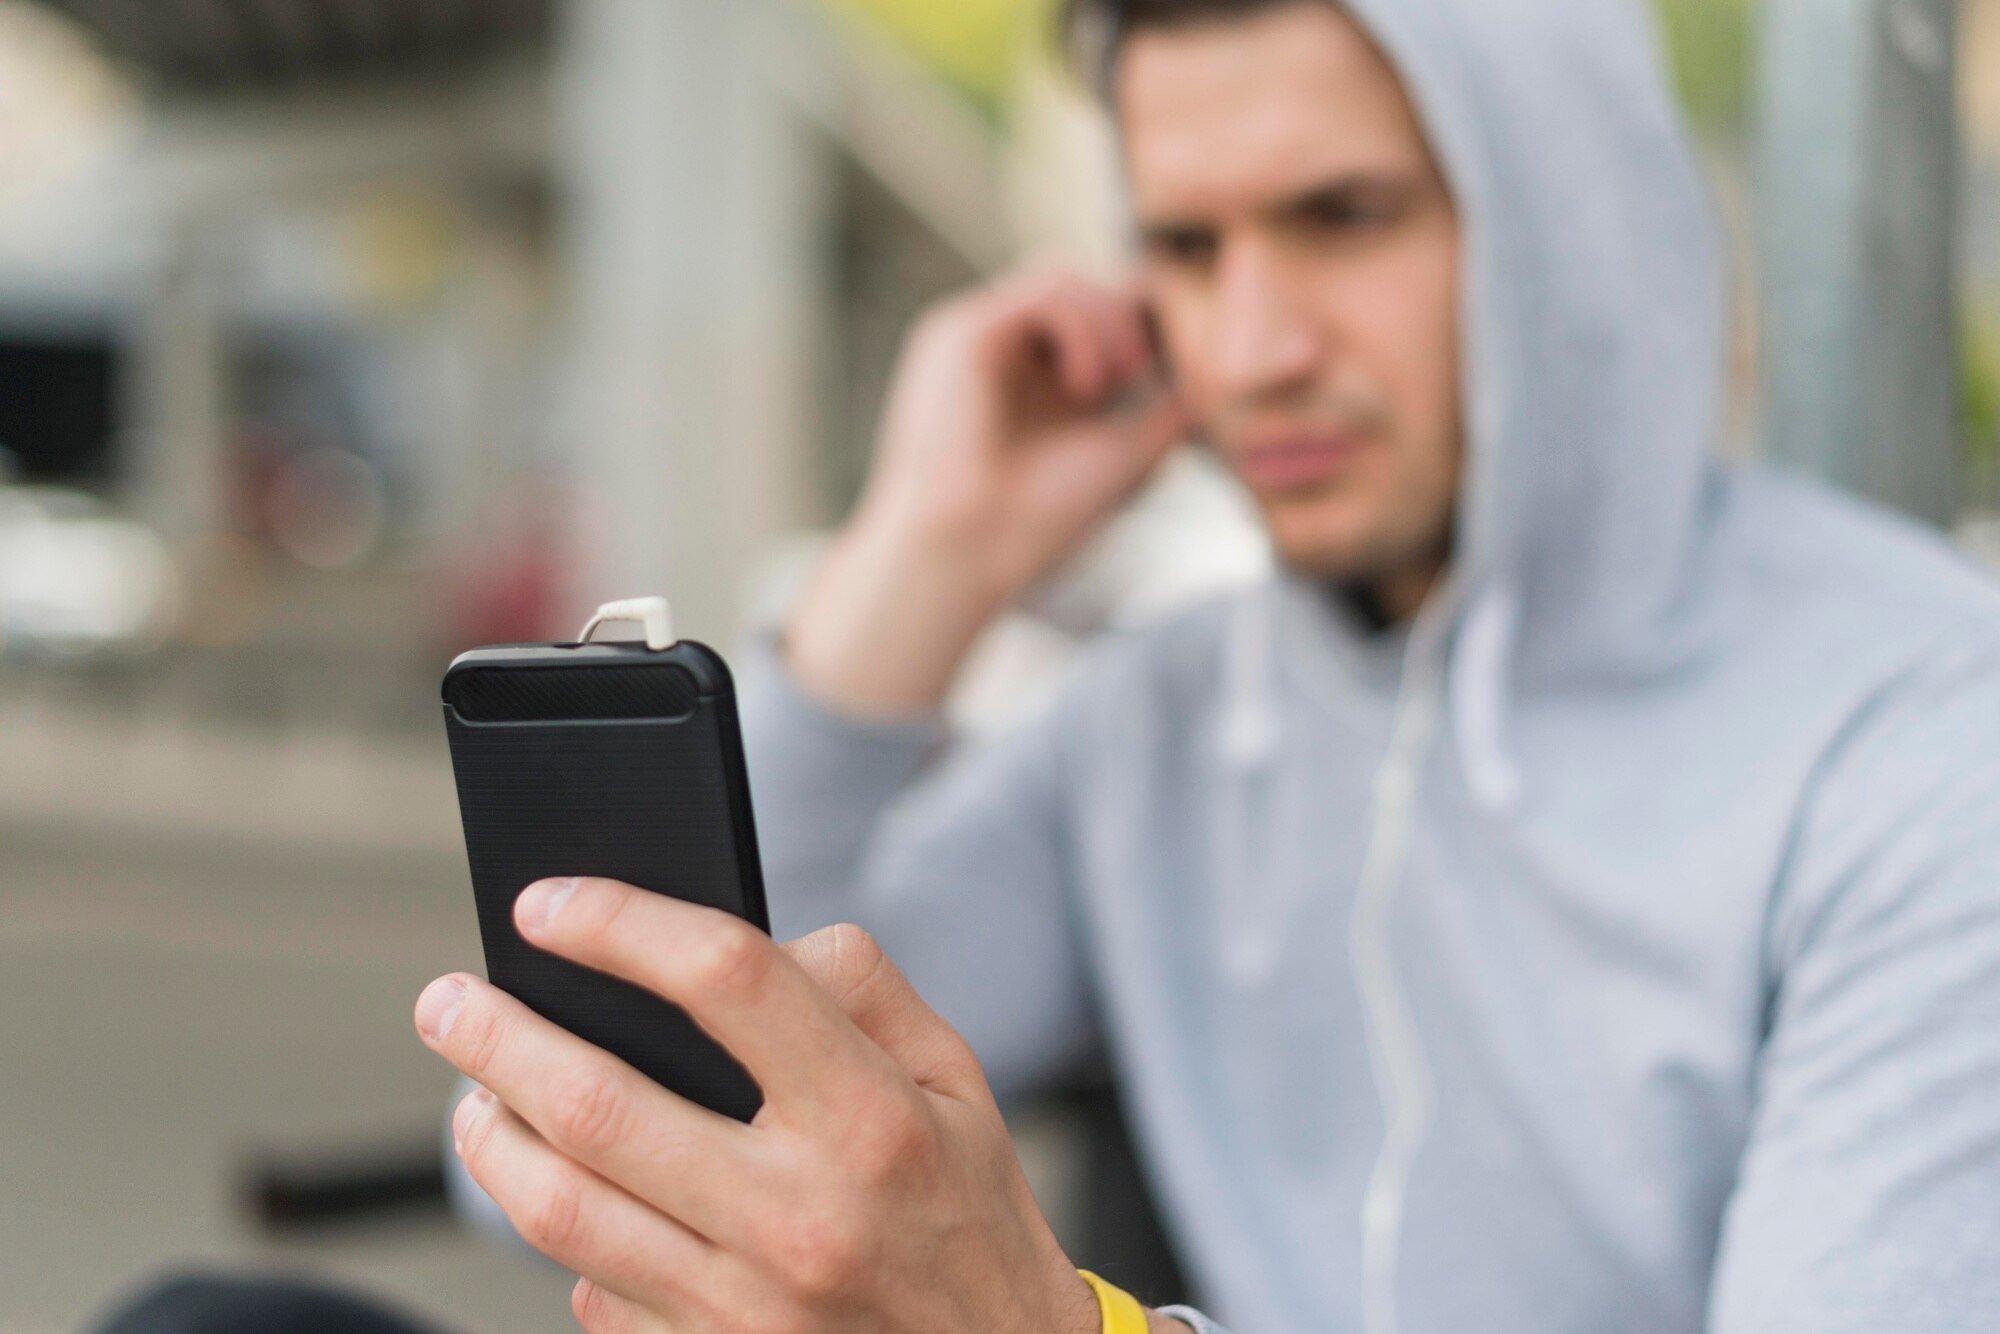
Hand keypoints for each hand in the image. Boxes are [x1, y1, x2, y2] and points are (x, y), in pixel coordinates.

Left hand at [415, 877, 1124, 1332]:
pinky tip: (570, 1199)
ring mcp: (744, 1306)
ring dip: (491, 1139)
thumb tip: (758, 942)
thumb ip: (864, 990)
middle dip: (498, 1037)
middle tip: (449, 999)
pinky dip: (567, 1239)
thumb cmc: (973, 1217)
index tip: (552, 905)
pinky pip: (592, 1293)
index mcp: (871, 1119)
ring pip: (562, 1211)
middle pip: (601, 1104)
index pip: (726, 980)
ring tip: (473, 1096)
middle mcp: (800, 1214)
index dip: (621, 925)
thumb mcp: (959, 1082)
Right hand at [786, 269, 1186, 715]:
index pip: (1089, 312)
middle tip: (1139, 374)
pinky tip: (1087, 385)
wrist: (973, 551)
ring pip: (1060, 279)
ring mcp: (976, 338)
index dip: (1137, 322)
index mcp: (1032, 378)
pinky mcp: (960, 333)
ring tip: (1117, 382)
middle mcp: (1001, 353)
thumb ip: (1167, 409)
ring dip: (1107, 321)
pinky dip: (1080, 327)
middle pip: (1077, 286)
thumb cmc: (1040, 519)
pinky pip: (1040, 294)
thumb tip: (1212, 372)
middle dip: (1124, 316)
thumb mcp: (1127, 453)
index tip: (1167, 363)